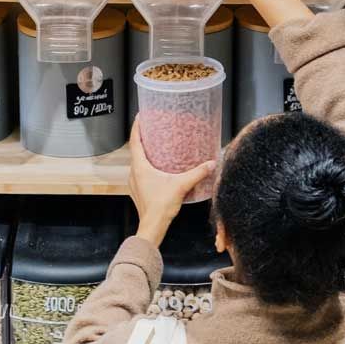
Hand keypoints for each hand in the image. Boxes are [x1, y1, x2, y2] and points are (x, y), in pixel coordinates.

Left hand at [129, 120, 215, 243]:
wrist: (152, 227)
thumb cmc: (161, 206)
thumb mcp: (181, 185)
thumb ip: (197, 173)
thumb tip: (211, 163)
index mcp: (140, 166)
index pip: (134, 140)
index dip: (137, 126)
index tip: (141, 116)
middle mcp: (133, 173)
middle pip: (135, 150)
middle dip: (143, 138)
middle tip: (152, 129)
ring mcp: (134, 183)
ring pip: (137, 162)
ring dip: (144, 153)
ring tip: (156, 147)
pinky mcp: (138, 191)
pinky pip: (140, 173)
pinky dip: (146, 166)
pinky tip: (158, 168)